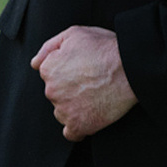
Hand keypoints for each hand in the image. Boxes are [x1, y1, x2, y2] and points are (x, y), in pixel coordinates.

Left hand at [30, 25, 136, 139]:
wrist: (131, 69)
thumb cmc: (106, 49)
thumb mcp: (75, 34)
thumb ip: (49, 47)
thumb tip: (35, 63)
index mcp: (49, 69)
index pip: (50, 74)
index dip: (67, 69)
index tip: (82, 68)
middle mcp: (52, 91)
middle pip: (56, 93)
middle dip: (70, 88)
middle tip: (92, 80)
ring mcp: (64, 110)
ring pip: (62, 112)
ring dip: (74, 107)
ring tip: (95, 96)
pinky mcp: (79, 126)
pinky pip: (71, 132)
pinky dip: (79, 126)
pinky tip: (90, 116)